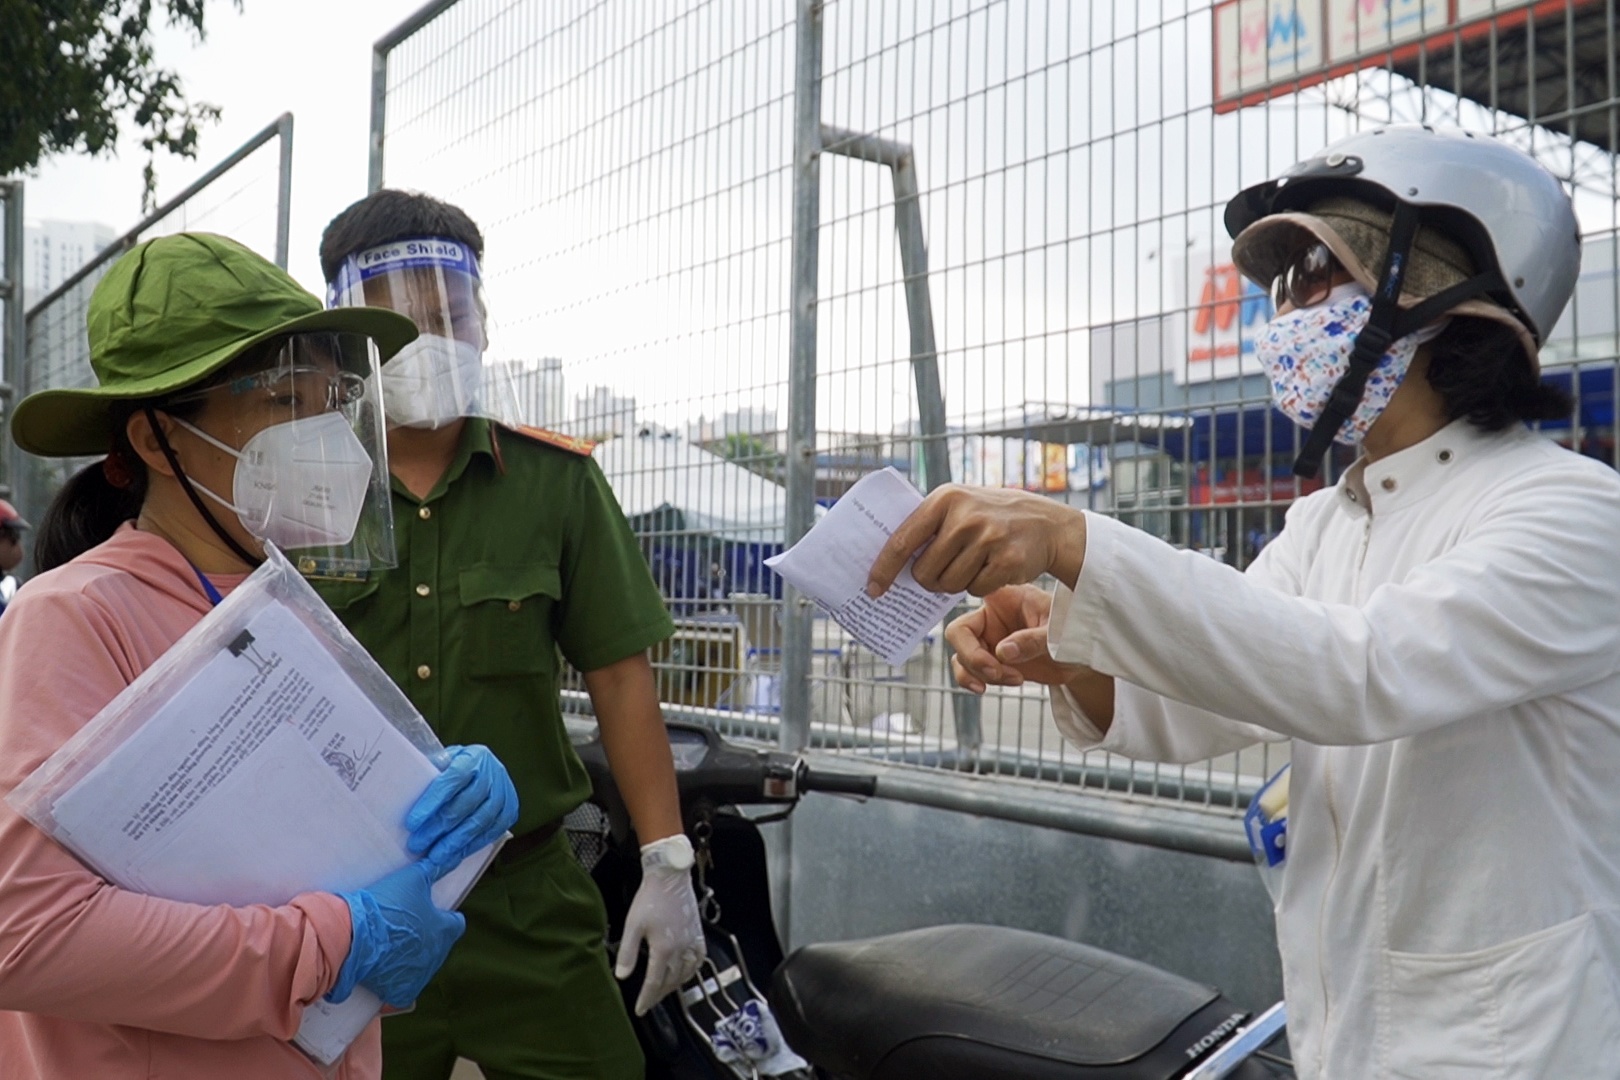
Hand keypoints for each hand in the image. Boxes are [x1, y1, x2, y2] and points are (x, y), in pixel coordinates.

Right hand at [329, 861, 465, 1006]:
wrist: (354, 935)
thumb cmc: (387, 905)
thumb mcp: (413, 879)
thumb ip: (434, 870)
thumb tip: (449, 857)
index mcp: (446, 930)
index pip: (456, 923)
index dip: (445, 917)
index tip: (431, 912)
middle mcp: (437, 955)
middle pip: (438, 946)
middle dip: (426, 937)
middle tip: (405, 928)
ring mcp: (420, 975)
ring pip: (421, 966)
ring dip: (411, 958)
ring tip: (391, 946)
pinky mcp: (400, 992)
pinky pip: (404, 989)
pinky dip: (396, 981)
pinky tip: (385, 969)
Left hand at [405, 745, 518, 877]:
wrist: (487, 768)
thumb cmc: (457, 766)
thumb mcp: (444, 761)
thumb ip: (429, 772)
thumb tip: (406, 791)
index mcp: (474, 758)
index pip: (452, 780)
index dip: (432, 802)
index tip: (412, 823)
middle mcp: (493, 774)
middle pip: (464, 804)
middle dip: (438, 827)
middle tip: (416, 844)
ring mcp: (504, 794)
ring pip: (479, 822)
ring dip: (454, 842)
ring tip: (433, 856)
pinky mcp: (509, 811)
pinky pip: (490, 833)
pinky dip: (471, 846)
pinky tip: (453, 854)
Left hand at [614, 835, 705, 1015]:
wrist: (670, 877)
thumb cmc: (650, 898)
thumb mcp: (632, 925)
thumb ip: (628, 952)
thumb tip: (622, 976)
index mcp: (664, 949)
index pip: (655, 982)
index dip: (646, 998)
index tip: (639, 1010)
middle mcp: (681, 949)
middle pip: (671, 981)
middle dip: (659, 995)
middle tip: (649, 1001)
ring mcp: (692, 941)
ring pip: (686, 973)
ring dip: (675, 985)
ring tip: (664, 990)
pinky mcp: (698, 933)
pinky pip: (699, 959)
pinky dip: (692, 971)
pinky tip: (686, 972)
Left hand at [866, 485, 1086, 598]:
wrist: (1047, 523)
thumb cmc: (991, 517)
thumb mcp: (960, 505)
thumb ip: (928, 525)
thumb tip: (888, 562)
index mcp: (945, 498)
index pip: (902, 540)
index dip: (884, 568)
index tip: (873, 588)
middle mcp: (965, 516)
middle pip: (924, 572)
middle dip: (929, 580)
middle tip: (943, 571)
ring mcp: (988, 538)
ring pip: (948, 585)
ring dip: (956, 583)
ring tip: (972, 564)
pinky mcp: (1007, 560)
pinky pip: (975, 590)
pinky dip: (979, 587)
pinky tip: (992, 568)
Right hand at [946, 585, 1088, 692]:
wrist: (1082, 657)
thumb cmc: (1073, 632)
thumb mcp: (1058, 634)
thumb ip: (1032, 640)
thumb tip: (1002, 652)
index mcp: (1003, 598)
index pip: (970, 604)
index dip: (969, 630)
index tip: (996, 650)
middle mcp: (990, 617)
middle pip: (958, 635)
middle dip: (974, 658)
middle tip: (998, 672)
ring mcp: (988, 639)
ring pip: (961, 657)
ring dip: (980, 674)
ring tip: (1014, 679)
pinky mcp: (990, 660)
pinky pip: (968, 672)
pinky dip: (977, 682)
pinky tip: (1002, 684)